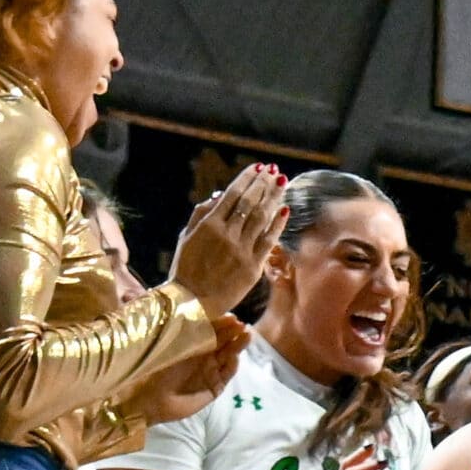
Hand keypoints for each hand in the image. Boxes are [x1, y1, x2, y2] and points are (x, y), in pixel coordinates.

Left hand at [136, 317, 250, 424]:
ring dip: (237, 346)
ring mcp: (211, 372)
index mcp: (193, 345)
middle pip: (223, 342)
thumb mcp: (174, 349)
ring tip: (246, 336)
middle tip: (242, 325)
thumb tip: (207, 321)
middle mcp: (204, 357)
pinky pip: (227, 373)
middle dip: (233, 333)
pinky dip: (232, 365)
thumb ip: (192, 338)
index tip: (231, 317)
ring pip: (228, 356)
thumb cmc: (157, 371)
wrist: (153, 399)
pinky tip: (235, 356)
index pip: (212, 331)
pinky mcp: (216, 387)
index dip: (222, 324)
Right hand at [170, 165, 287, 313]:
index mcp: (209, 225)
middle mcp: (227, 235)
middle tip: (273, 170)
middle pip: (250, 203)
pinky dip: (278, 224)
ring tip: (281, 182)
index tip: (258, 167)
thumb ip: (202, 214)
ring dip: (273, 198)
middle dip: (263, 184)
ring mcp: (241, 251)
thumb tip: (220, 195)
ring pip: (261, 218)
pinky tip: (285, 209)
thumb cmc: (185, 268)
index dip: (247, 179)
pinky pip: (268, 241)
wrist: (191, 302)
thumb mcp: (186, 237)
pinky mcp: (253, 267)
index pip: (232, 195)